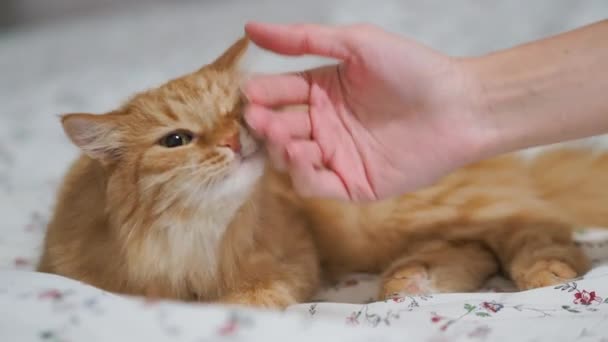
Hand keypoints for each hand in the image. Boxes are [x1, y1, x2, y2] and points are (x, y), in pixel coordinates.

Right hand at [243, 22, 482, 200]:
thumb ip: (304, 39)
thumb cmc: (413, 69)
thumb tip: (250, 28)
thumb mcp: (356, 44)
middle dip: (263, 124)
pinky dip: (303, 174)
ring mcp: (337, 156)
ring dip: (280, 148)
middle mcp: (325, 124)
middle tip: (256, 118)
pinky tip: (305, 154)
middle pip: (279, 128)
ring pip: (291, 159)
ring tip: (282, 134)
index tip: (246, 92)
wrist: (459, 106)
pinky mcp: (353, 184)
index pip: (279, 93)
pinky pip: (316, 186)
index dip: (260, 94)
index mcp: (323, 90)